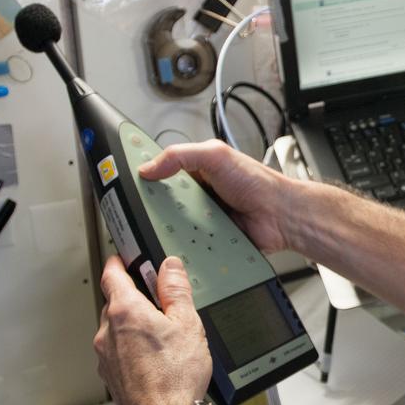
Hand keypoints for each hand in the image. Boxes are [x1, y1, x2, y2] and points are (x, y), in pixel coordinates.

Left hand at [94, 255, 212, 404]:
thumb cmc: (174, 377)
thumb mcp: (187, 323)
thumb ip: (176, 290)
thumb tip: (170, 267)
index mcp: (125, 311)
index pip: (112, 274)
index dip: (119, 262)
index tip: (125, 257)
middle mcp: (107, 331)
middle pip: (115, 301)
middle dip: (134, 296)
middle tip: (157, 299)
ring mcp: (105, 356)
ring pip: (116, 328)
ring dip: (134, 325)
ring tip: (163, 335)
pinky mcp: (110, 375)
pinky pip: (118, 351)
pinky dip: (132, 348)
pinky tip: (156, 358)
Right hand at [138, 139, 296, 252]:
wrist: (281, 215)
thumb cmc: (258, 183)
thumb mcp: (216, 156)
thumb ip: (180, 156)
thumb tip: (149, 167)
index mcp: (197, 173)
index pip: (162, 172)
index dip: (144, 176)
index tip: (122, 180)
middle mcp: (198, 197)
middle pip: (162, 204)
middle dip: (151, 209)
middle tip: (138, 212)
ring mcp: (203, 221)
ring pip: (173, 227)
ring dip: (167, 230)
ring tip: (154, 232)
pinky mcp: (210, 242)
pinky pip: (189, 246)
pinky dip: (184, 248)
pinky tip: (176, 248)